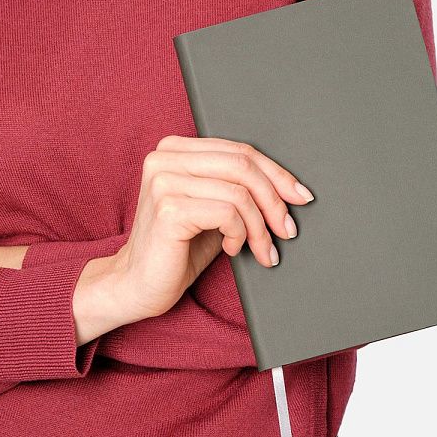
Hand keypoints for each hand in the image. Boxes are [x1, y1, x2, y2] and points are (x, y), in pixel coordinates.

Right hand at [104, 134, 314, 322]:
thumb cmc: (176, 250)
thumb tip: (288, 188)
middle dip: (275, 200)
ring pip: (239, 192)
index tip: (299, 196)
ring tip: (263, 249)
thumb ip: (235, 189)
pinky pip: (227, 213)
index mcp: (174, 150)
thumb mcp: (211, 211)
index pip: (239, 151)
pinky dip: (240, 234)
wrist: (137, 286)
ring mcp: (163, 182)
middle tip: (287, 229)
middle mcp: (165, 159)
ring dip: (260, 226)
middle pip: (243, 166)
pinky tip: (232, 249)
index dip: (276, 174)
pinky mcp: (168, 209)